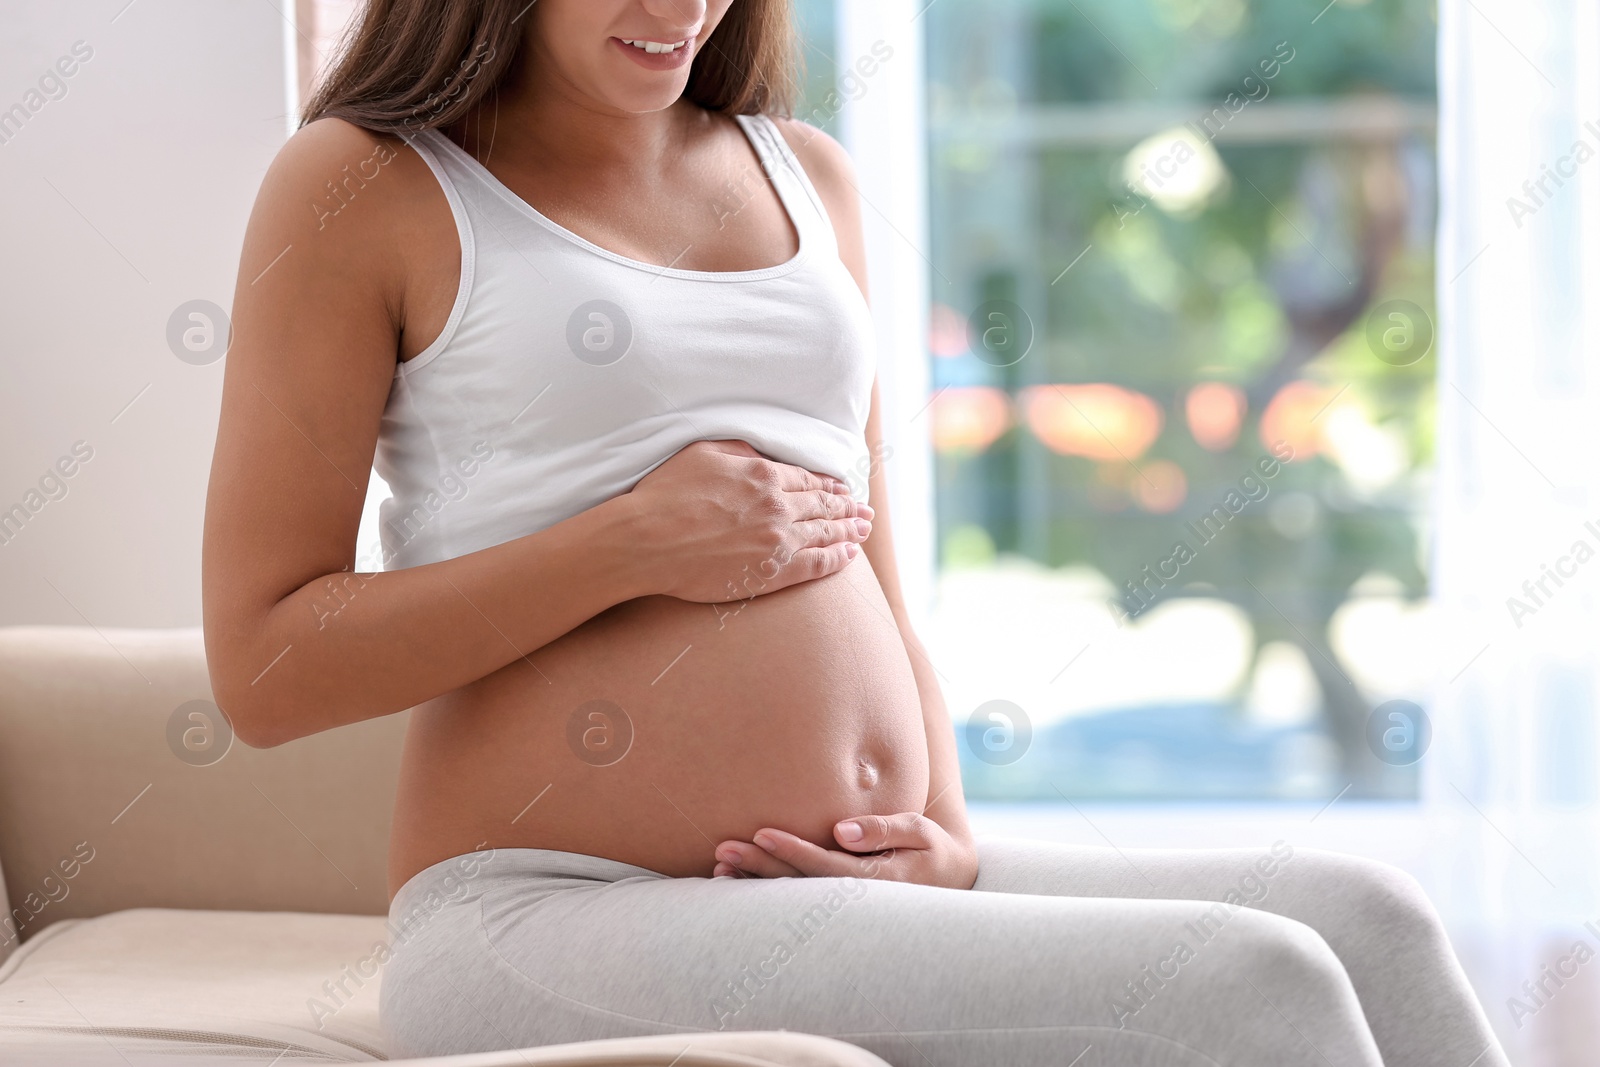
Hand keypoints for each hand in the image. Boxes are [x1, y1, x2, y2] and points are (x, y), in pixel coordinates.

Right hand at [629, 440, 872, 603]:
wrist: (646, 541)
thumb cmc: (666, 494)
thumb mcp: (704, 452)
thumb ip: (742, 450)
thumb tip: (765, 455)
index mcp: (763, 475)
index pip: (807, 480)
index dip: (829, 484)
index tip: (843, 488)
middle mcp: (778, 507)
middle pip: (823, 506)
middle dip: (848, 507)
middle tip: (865, 511)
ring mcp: (777, 542)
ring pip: (824, 534)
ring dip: (849, 531)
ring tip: (864, 530)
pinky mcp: (770, 573)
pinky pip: (815, 566)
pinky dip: (837, 559)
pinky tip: (849, 555)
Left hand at [712, 813, 978, 889]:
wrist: (948, 881)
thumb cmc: (933, 850)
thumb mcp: (920, 832)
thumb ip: (885, 829)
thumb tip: (843, 830)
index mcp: (876, 880)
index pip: (825, 865)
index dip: (793, 850)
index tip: (762, 832)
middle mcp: (854, 897)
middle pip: (799, 883)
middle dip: (761, 865)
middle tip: (724, 850)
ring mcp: (843, 904)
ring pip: (792, 894)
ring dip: (755, 880)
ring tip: (720, 867)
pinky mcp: (836, 902)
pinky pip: (795, 895)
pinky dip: (765, 886)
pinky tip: (735, 879)